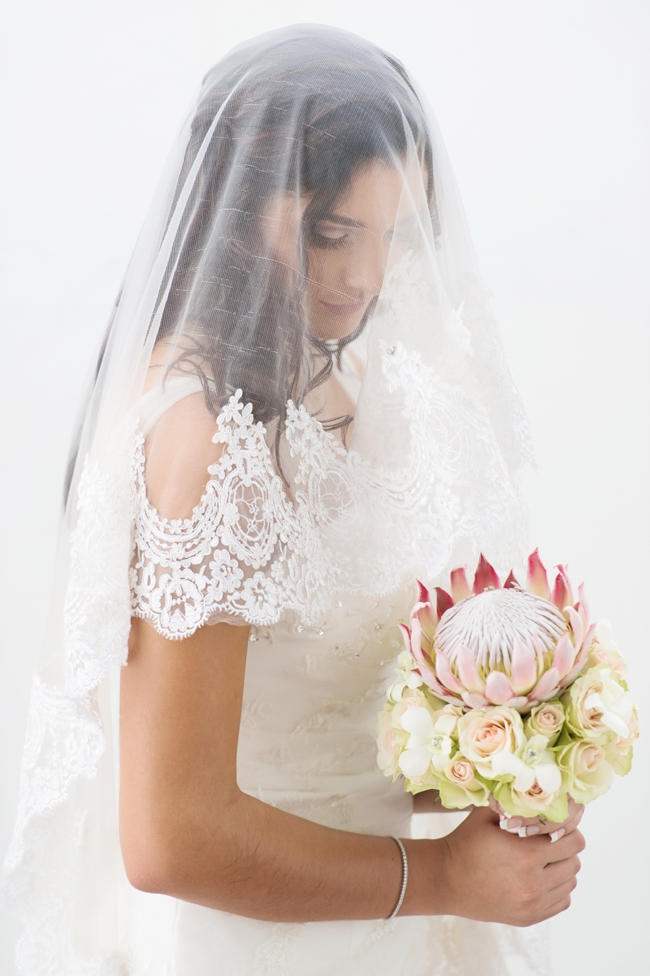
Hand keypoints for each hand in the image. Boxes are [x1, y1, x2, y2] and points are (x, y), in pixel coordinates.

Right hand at [438, 803, 584, 926]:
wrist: (445, 879)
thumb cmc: (466, 843)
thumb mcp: (488, 815)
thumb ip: (516, 806)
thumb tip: (543, 795)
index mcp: (527, 854)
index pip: (572, 841)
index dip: (570, 828)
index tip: (561, 823)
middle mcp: (534, 882)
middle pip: (574, 861)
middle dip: (566, 847)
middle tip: (551, 839)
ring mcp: (533, 904)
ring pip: (570, 882)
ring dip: (562, 867)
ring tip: (544, 858)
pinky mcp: (529, 917)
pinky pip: (562, 901)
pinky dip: (557, 888)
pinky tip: (539, 877)